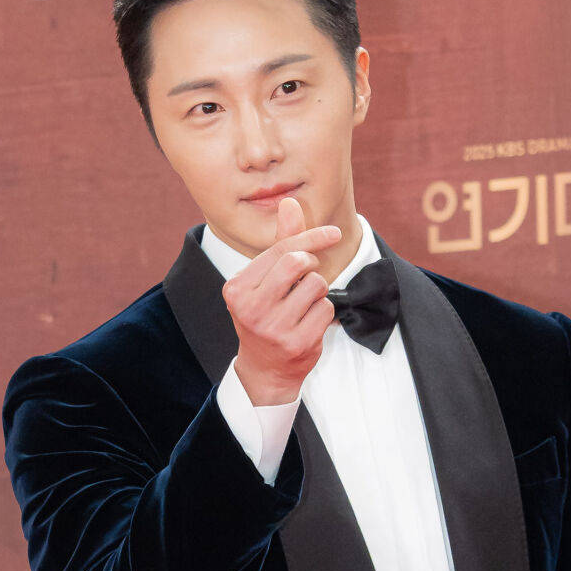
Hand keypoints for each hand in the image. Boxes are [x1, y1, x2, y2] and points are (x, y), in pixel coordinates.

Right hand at [222, 198, 340, 404]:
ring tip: (304, 303)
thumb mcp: (265, 279)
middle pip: (297, 262)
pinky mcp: (296, 343)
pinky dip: (324, 311)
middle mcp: (250, 308)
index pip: (280, 249)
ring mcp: (273, 328)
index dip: (311, 237)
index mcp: (237, 288)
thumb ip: (281, 242)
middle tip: (309, 274)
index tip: (334, 233)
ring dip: (318, 290)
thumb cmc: (266, 314)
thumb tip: (289, 202)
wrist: (265, 368)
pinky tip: (309, 322)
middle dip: (312, 264)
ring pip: (316, 285)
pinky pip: (326, 309)